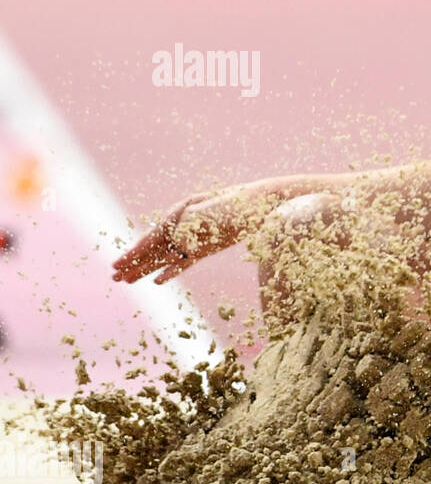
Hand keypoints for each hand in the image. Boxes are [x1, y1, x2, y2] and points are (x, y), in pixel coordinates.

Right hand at [111, 185, 256, 284]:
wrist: (262, 204)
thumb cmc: (238, 202)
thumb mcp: (213, 211)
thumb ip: (193, 227)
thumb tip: (180, 247)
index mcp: (179, 213)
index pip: (151, 237)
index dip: (134, 253)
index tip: (117, 264)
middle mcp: (182, 226)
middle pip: (153, 248)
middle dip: (134, 263)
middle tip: (115, 276)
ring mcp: (194, 237)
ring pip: (164, 257)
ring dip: (147, 269)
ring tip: (127, 281)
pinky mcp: (206, 247)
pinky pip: (184, 262)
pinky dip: (171, 271)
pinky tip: (158, 280)